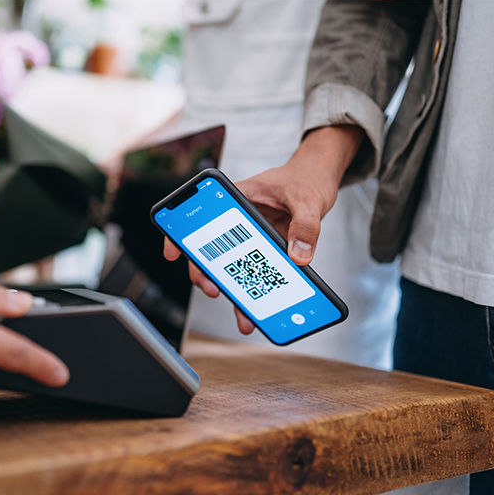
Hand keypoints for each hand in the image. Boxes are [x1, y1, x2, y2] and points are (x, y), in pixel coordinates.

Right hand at [163, 125, 363, 333]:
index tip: (173, 252)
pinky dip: (259, 290)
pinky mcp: (267, 249)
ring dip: (237, 292)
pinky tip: (266, 307)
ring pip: (236, 267)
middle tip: (214, 290)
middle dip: (208, 274)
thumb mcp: (309, 200)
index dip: (181, 234)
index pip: (200, 214)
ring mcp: (253, 237)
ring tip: (245, 317)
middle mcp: (241, 220)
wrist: (321, 178)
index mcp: (239, 197)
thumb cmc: (306, 177)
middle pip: (213, 249)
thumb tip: (299, 256)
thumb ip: (306, 226)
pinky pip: (258, 271)